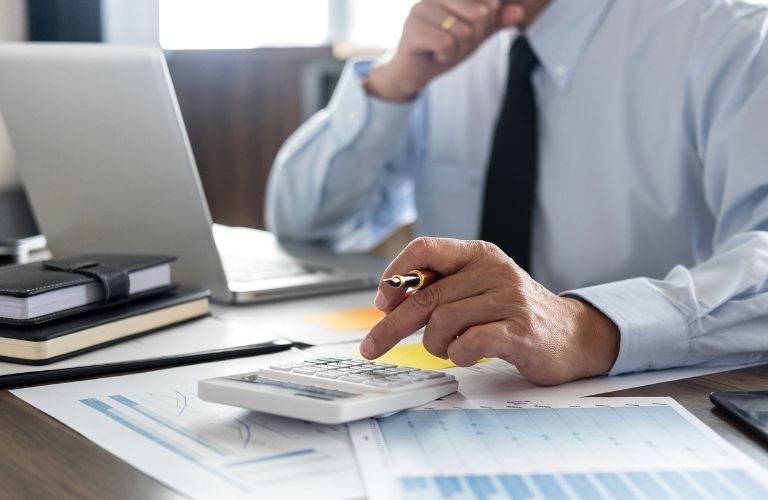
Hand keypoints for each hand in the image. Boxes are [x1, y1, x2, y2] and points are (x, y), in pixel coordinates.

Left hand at [360, 237, 619, 384]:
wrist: (574, 335)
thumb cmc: (515, 312)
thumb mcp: (480, 286)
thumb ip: (443, 286)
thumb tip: (390, 297)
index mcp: (479, 254)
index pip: (426, 248)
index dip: (396, 274)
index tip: (382, 302)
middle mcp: (493, 271)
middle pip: (426, 296)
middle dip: (392, 326)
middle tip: (372, 347)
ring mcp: (509, 300)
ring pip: (442, 322)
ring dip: (435, 345)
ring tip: (450, 350)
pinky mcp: (520, 331)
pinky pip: (470, 342)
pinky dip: (458, 355)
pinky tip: (467, 356)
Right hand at [364, 0, 524, 100]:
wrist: (412, 72)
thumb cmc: (441, 49)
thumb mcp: (473, 36)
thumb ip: (494, 23)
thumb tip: (518, 12)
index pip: (487, 3)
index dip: (486, 22)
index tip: (468, 32)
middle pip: (480, 14)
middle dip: (473, 37)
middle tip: (454, 45)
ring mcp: (420, 10)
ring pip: (463, 31)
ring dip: (458, 50)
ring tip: (442, 51)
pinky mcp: (412, 29)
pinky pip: (446, 43)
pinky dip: (445, 56)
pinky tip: (434, 55)